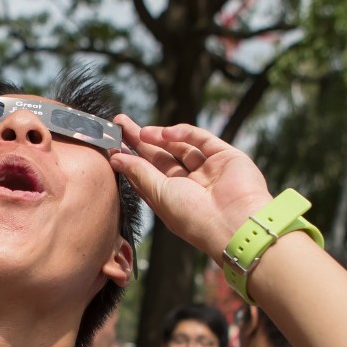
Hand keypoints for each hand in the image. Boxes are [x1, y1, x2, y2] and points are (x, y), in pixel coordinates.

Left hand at [110, 119, 272, 263]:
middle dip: (140, 141)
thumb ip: (139, 173)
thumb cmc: (193, 217)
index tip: (112, 145)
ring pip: (179, 146)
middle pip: (160, 158)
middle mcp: (190, 185)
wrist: (234, 223)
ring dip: (159, 136)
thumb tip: (116, 157)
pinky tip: (164, 133)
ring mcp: (208, 170)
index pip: (147, 175)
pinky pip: (201, 139)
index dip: (130, 159)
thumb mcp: (159, 195)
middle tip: (120, 123)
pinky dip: (183, 133)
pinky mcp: (225, 156)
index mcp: (172, 200)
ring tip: (139, 131)